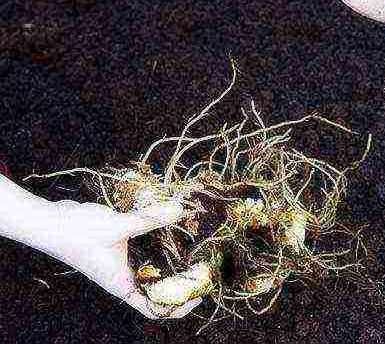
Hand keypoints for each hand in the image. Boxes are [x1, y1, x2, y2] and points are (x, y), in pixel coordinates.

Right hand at [49, 199, 200, 318]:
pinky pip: (143, 251)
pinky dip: (156, 243)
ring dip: (170, 261)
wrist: (48, 221)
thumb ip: (150, 219)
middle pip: (157, 289)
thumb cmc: (77, 233)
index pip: (154, 308)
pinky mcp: (117, 247)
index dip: (178, 307)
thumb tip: (180, 210)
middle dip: (181, 282)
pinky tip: (167, 226)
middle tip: (202, 268)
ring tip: (191, 249)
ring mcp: (119, 263)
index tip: (199, 295)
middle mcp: (122, 277)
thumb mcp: (118, 226)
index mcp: (122, 284)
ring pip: (151, 268)